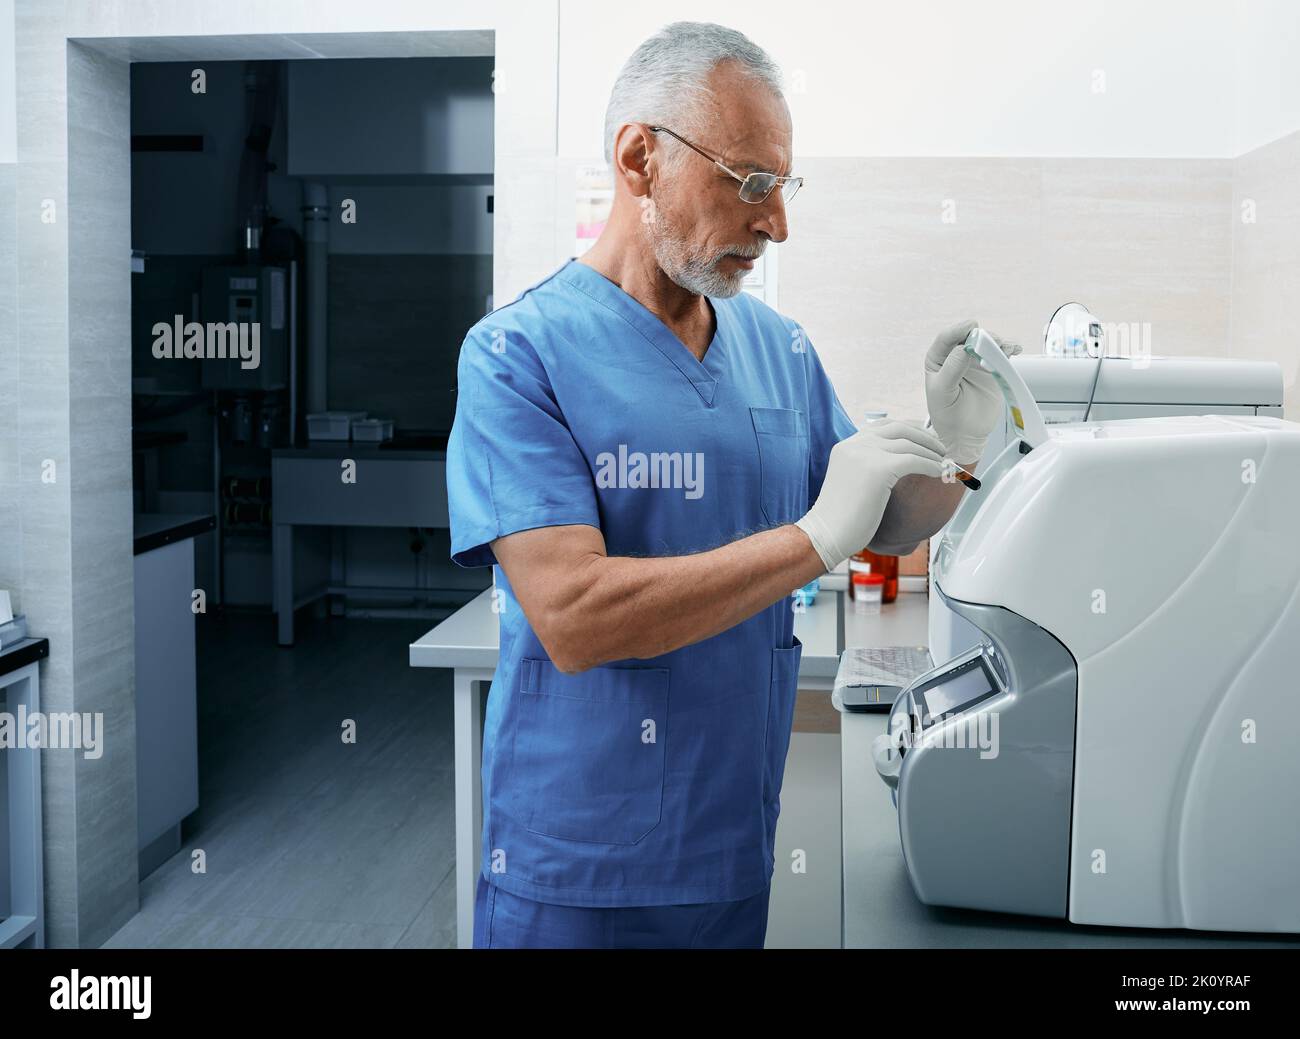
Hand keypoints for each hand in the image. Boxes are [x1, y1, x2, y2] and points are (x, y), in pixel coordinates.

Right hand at [794, 420, 946, 570]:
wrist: (826, 533)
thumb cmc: (840, 517)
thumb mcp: (851, 480)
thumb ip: (867, 465)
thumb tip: (898, 463)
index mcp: (847, 446)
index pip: (883, 426)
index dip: (908, 429)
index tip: (924, 438)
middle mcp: (855, 445)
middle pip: (898, 428)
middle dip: (924, 436)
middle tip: (940, 448)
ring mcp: (865, 454)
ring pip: (909, 443)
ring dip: (931, 452)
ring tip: (943, 462)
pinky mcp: (878, 469)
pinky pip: (913, 460)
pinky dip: (930, 465)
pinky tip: (938, 473)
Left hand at [924, 319, 1021, 462]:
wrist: (965, 435)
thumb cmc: (947, 416)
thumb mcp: (943, 392)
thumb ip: (952, 369)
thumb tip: (965, 347)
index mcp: (937, 360)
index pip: (946, 338)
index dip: (958, 330)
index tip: (972, 327)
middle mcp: (955, 357)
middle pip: (969, 337)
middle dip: (982, 336)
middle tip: (993, 342)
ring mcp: (974, 362)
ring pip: (987, 343)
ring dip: (997, 341)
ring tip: (1005, 347)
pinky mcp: (992, 369)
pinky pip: (1001, 354)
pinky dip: (1009, 349)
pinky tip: (1014, 348)